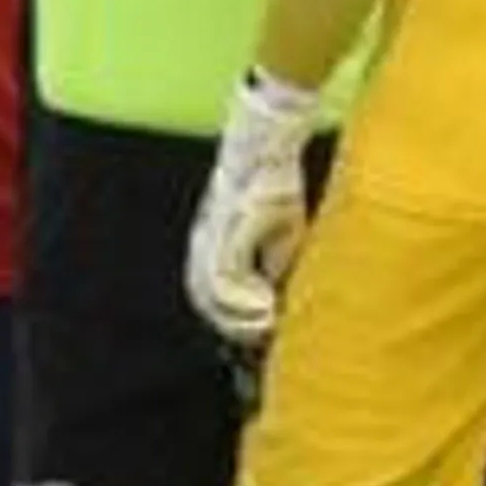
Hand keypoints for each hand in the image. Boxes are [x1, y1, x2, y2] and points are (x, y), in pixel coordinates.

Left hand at [186, 74, 316, 347]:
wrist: (267, 147)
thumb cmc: (275, 185)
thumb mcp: (283, 232)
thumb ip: (277, 264)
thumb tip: (280, 299)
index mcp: (210, 246)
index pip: (208, 296)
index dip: (230, 321)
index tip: (258, 335)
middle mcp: (203, 244)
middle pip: (203, 301)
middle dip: (233, 326)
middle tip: (263, 337)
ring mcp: (211, 238)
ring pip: (209, 296)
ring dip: (238, 318)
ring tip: (267, 324)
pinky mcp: (225, 231)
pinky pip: (225, 279)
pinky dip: (244, 299)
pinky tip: (267, 304)